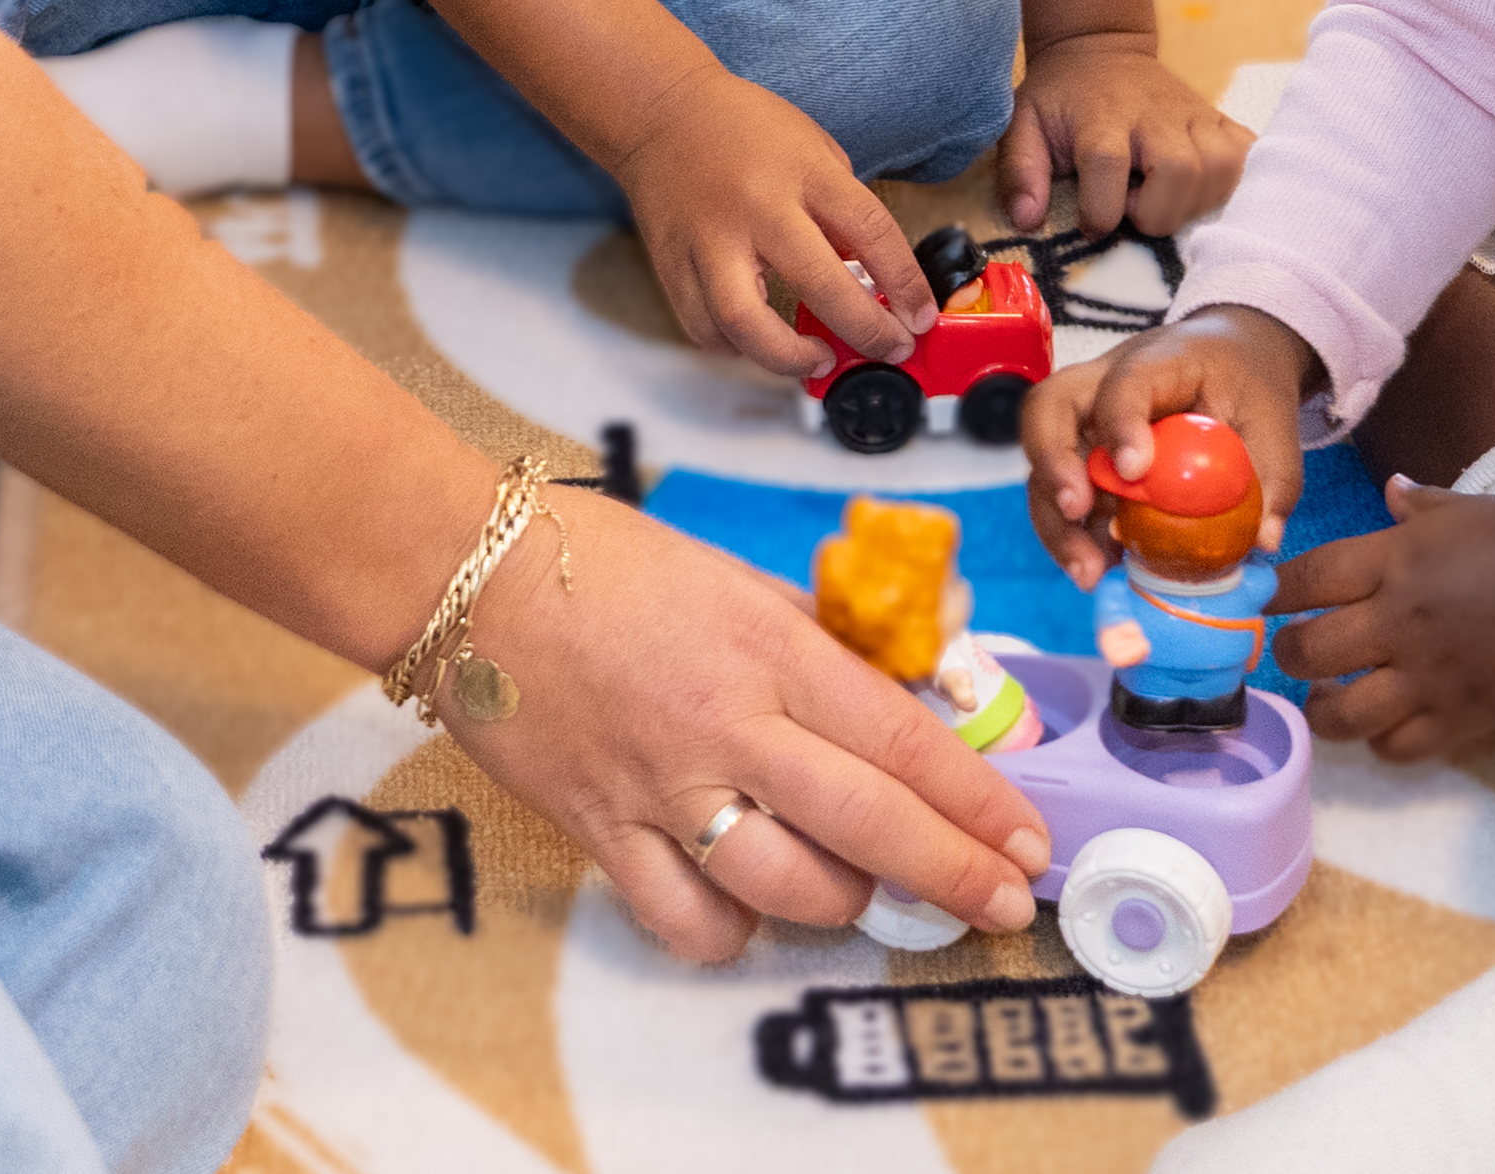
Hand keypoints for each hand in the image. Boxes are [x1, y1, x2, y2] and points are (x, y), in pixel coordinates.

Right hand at [450, 488, 1049, 966]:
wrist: (469, 576)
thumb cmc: (603, 562)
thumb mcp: (732, 577)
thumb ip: (809, 643)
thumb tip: (892, 696)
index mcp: (768, 648)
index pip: (901, 739)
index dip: (975, 800)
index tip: (1025, 837)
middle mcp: (726, 725)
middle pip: (868, 824)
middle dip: (953, 874)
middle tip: (1002, 904)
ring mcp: (662, 788)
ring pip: (786, 887)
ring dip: (847, 904)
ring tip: (867, 894)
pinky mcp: (603, 832)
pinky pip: (686, 918)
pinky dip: (730, 932)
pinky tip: (748, 911)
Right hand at [614, 66, 926, 374]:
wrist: (660, 112)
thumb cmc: (742, 127)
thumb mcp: (814, 149)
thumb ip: (843, 212)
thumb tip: (873, 279)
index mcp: (802, 172)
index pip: (871, 232)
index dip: (906, 283)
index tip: (920, 316)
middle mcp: (755, 208)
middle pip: (818, 285)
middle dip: (866, 331)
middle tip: (889, 349)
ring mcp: (708, 240)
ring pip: (745, 324)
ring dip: (790, 358)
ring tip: (818, 360)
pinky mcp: (672, 265)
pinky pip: (704, 328)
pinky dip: (737, 348)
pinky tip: (762, 342)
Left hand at [993, 36, 1249, 240]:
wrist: (1100, 51)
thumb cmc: (1061, 99)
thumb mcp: (1022, 124)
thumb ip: (1020, 172)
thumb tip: (1025, 219)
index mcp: (1103, 116)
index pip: (1108, 162)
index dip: (1101, 209)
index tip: (1091, 226)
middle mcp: (1155, 113)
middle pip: (1179, 170)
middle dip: (1155, 211)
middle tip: (1131, 207)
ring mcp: (1195, 114)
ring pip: (1221, 167)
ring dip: (1194, 201)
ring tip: (1162, 198)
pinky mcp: (1220, 118)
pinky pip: (1248, 154)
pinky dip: (1233, 179)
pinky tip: (1201, 189)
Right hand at [1020, 302, 1319, 581]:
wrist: (1229, 363)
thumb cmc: (1245, 384)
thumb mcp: (1273, 420)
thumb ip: (1273, 476)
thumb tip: (1262, 540)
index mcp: (1158, 362)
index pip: (1124, 382)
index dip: (1120, 422)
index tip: (1135, 470)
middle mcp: (1103, 385)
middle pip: (1048, 408)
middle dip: (1053, 463)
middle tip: (1077, 511)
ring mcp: (1086, 422)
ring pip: (1044, 459)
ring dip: (1055, 519)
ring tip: (1088, 570)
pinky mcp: (1084, 460)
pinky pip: (1060, 496)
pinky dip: (1071, 536)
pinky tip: (1099, 570)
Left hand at [1269, 477, 1494, 763]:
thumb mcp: (1461, 509)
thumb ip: (1414, 505)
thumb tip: (1387, 490)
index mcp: (1393, 561)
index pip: (1307, 579)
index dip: (1274, 592)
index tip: (1264, 598)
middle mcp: (1399, 622)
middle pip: (1310, 652)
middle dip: (1288, 654)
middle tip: (1293, 651)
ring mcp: (1427, 676)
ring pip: (1344, 714)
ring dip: (1323, 710)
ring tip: (1325, 698)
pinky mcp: (1458, 717)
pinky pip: (1398, 747)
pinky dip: (1380, 742)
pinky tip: (1380, 725)